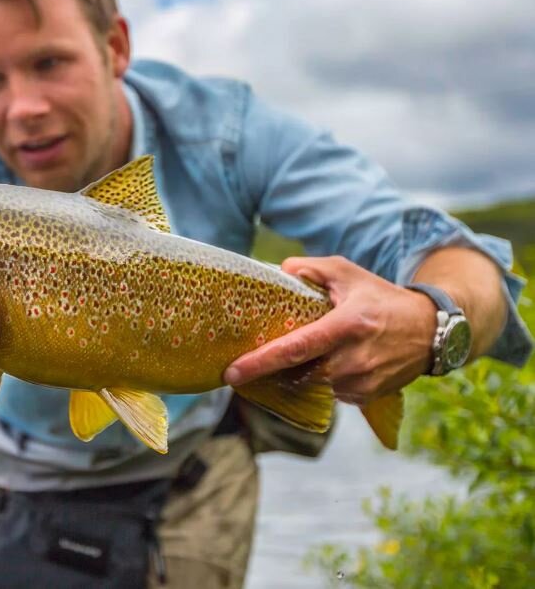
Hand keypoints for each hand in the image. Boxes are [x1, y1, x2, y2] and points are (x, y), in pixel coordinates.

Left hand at [223, 256, 437, 403]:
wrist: (431, 330)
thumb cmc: (381, 298)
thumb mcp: (348, 273)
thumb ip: (311, 268)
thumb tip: (278, 272)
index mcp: (348, 325)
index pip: (297, 348)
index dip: (262, 361)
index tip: (233, 372)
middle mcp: (356, 358)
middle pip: (299, 375)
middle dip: (269, 374)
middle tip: (243, 369)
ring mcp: (362, 381)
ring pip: (312, 386)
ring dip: (293, 377)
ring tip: (280, 362)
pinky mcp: (366, 396)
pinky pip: (328, 393)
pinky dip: (316, 381)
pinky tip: (315, 366)